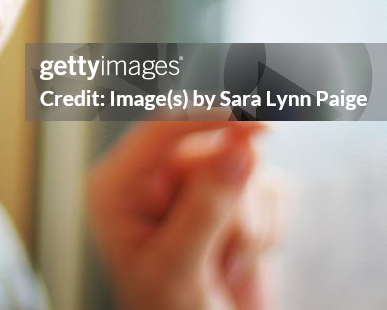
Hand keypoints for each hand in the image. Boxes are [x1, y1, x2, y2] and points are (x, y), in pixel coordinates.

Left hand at [86, 120, 282, 309]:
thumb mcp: (178, 269)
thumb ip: (205, 209)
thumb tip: (242, 149)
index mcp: (116, 186)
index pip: (160, 129)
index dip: (209, 117)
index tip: (257, 123)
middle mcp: (150, 177)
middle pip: (212, 148)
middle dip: (232, 204)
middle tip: (222, 260)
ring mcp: (192, 184)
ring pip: (246, 169)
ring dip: (249, 226)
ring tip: (224, 268)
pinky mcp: (232, 197)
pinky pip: (270, 189)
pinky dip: (268, 230)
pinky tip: (240, 262)